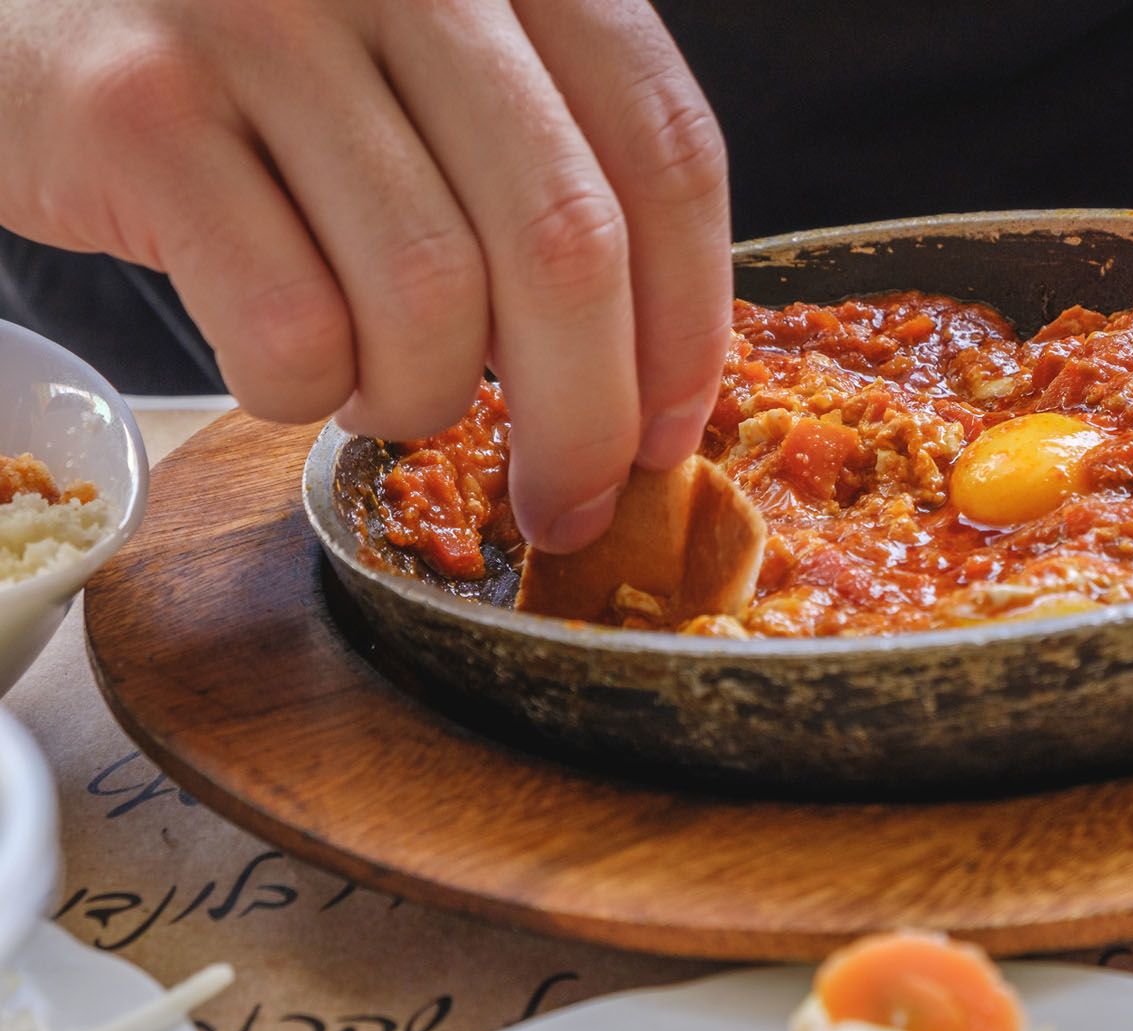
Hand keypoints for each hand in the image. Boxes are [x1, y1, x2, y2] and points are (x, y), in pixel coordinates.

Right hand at [0, 0, 733, 548]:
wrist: (40, 15)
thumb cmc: (275, 78)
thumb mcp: (444, 79)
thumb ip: (557, 173)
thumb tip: (654, 383)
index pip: (666, 151)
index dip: (689, 322)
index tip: (675, 432)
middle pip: (565, 241)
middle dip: (586, 416)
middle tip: (568, 502)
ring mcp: (266, 23)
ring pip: (431, 297)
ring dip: (424, 398)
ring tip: (386, 387)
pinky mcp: (142, 108)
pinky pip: (291, 326)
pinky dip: (308, 392)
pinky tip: (294, 363)